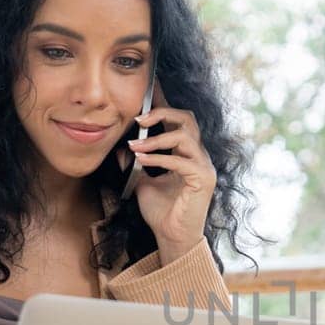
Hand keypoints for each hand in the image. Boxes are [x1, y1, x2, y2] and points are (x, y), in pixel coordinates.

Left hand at [121, 78, 216, 261]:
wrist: (172, 238)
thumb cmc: (161, 212)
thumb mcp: (142, 181)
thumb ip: (136, 162)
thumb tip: (121, 145)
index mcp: (186, 153)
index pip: (177, 120)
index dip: (163, 102)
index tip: (150, 86)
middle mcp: (198, 156)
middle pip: (187, 118)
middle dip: (162, 113)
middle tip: (138, 119)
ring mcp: (204, 167)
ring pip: (186, 135)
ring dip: (157, 138)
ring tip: (136, 145)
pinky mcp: (203, 180)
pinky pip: (181, 160)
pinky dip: (159, 158)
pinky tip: (142, 160)